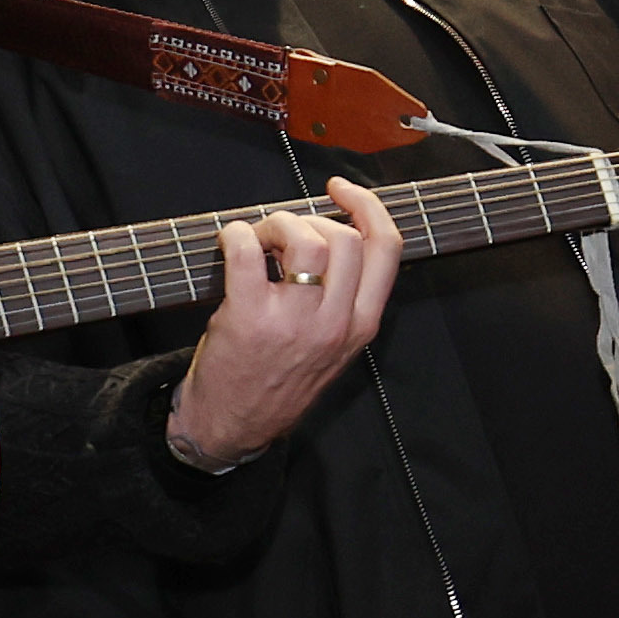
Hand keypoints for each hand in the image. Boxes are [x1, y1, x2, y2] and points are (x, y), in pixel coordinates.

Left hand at [173, 184, 401, 466]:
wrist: (234, 427)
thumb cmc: (278, 382)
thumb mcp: (334, 348)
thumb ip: (345, 299)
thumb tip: (329, 234)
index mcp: (362, 326)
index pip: (387, 249)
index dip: (368, 206)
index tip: (342, 190)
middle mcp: (336, 324)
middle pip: (346, 239)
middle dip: (310, 219)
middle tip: (283, 233)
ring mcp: (295, 323)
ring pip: (307, 241)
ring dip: (278, 224)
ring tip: (260, 240)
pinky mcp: (250, 319)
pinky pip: (248, 251)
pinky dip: (236, 234)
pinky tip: (231, 242)